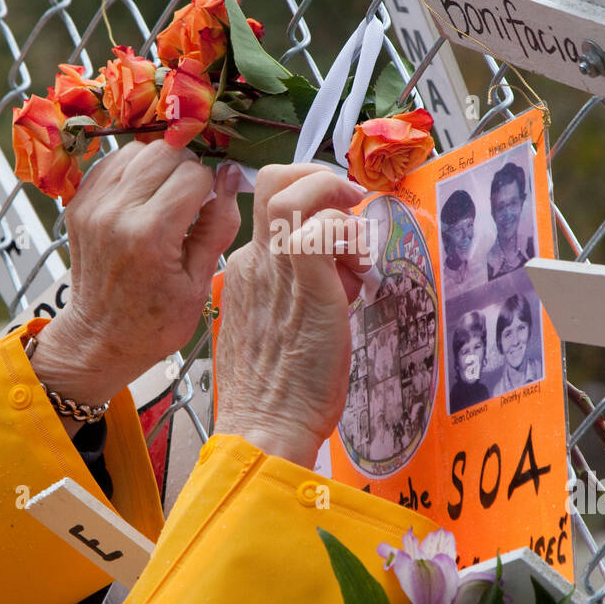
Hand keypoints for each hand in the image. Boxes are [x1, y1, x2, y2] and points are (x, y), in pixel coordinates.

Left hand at [31, 141, 241, 406]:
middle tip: (190, 200)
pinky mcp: (79, 204)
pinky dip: (134, 170)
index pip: (194, 174)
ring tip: (165, 198)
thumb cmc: (155, 322)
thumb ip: (218, 224)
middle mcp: (116, 213)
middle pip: (165, 151)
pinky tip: (143, 198)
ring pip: (138, 149)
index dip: (210, 187)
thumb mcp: (200, 283)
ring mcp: (92, 205)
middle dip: (186, 168)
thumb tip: (232, 175)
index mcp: (151, 235)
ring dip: (159, 165)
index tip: (209, 207)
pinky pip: (113, 162)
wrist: (99, 340)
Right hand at [213, 164, 368, 467]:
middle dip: (317, 178)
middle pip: (273, 183)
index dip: (311, 213)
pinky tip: (360, 262)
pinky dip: (347, 229)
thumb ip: (302, 298)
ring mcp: (271, 263)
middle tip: (349, 203)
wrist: (265, 426)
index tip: (339, 237)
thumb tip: (342, 277)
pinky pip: (321, 221)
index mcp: (245, 274)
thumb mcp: (282, 334)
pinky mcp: (301, 272)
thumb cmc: (279, 398)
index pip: (273, 215)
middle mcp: (252, 261)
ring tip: (358, 248)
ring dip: (336, 204)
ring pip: (292, 191)